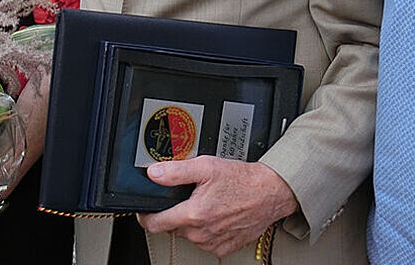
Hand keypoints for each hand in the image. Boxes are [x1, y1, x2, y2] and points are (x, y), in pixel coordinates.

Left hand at [137, 156, 298, 257]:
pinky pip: (205, 241)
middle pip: (172, 227)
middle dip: (174, 213)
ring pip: (189, 234)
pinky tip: (216, 215)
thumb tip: (153, 174)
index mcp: (193, 214)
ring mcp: (213, 243)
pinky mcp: (224, 248)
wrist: (270, 193)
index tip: (144, 211)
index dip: (145, 216)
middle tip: (187, 197)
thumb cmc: (242, 180)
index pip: (155, 224)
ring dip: (191, 222)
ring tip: (206, 203)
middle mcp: (201, 233)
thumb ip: (175, 171)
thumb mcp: (206, 167)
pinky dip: (206, 230)